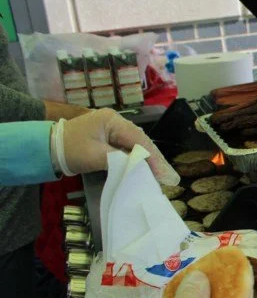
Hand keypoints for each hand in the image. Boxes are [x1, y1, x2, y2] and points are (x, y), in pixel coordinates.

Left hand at [59, 109, 178, 184]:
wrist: (46, 147)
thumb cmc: (69, 149)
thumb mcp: (95, 155)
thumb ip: (119, 160)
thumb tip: (139, 167)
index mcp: (112, 120)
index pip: (138, 139)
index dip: (153, 157)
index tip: (163, 174)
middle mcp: (115, 121)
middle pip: (141, 141)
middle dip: (155, 159)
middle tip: (170, 176)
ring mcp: (112, 128)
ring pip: (137, 144)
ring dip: (148, 160)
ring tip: (162, 175)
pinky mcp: (109, 137)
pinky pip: (128, 147)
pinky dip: (138, 159)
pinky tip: (147, 169)